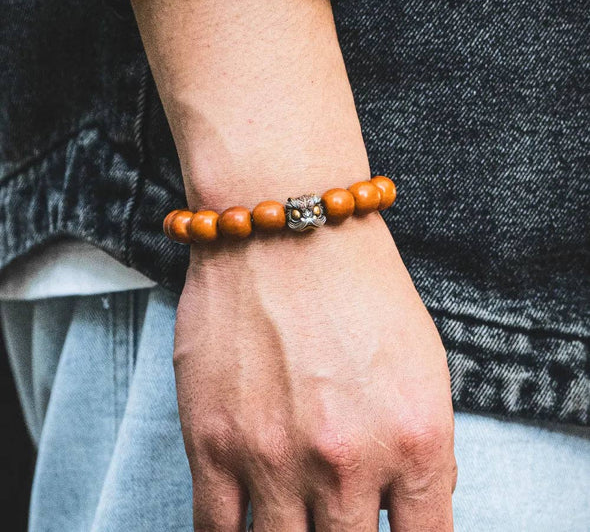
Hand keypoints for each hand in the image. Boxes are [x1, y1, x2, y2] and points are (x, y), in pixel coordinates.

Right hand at [174, 212, 456, 530]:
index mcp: (415, 441)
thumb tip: (413, 503)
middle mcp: (348, 462)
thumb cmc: (356, 285)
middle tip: (335, 514)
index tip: (391, 530)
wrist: (283, 230)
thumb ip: (426, 448)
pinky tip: (247, 519)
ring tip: (295, 514)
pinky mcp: (212, 444)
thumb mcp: (424, 364)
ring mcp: (275, 459)